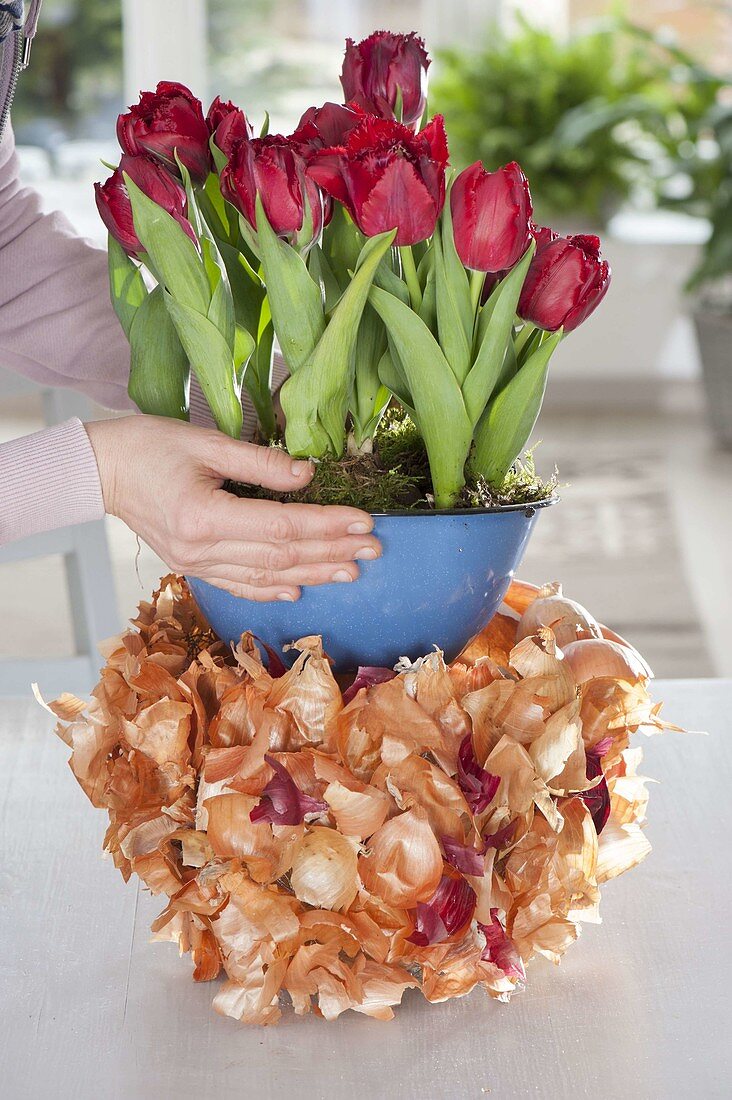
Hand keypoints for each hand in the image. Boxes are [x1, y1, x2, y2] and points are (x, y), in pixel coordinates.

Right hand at [85, 416, 380, 601]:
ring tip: (350, 571)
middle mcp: (201, 548)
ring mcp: (195, 563)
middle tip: (373, 549)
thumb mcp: (206, 442)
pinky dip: (270, 589)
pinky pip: (238, 584)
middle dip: (332, 552)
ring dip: (312, 574)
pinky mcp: (191, 565)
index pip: (281, 527)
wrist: (101, 471)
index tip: (364, 522)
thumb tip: (308, 475)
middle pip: (281, 556)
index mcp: (204, 516)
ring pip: (265, 575)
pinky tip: (297, 589)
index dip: (326, 526)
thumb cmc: (149, 446)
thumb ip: (260, 462)